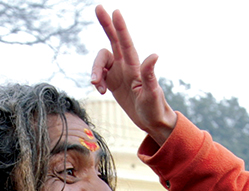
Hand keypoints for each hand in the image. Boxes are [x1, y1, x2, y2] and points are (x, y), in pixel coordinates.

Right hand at [90, 6, 176, 144]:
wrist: (152, 121)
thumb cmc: (154, 108)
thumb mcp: (152, 93)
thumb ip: (150, 75)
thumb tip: (154, 55)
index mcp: (134, 67)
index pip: (126, 43)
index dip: (120, 28)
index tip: (115, 11)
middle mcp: (126, 66)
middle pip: (113, 40)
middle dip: (105, 24)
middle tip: (99, 7)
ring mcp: (118, 73)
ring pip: (100, 61)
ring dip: (94, 71)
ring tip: (96, 87)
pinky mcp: (112, 82)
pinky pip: (98, 75)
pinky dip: (95, 81)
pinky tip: (100, 92)